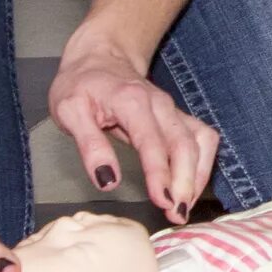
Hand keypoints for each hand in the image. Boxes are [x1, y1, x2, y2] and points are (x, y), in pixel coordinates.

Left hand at [47, 41, 219, 220]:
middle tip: (177, 213)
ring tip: (185, 205)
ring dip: (198, 176)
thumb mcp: (69, 111)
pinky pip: (202, 140)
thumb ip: (89, 145)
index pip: (153, 143)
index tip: (163, 201)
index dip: (160, 174)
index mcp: (133, 102)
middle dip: (186, 182)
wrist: (100, 57)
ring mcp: (173, 111)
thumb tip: (107, 181)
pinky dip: (202, 165)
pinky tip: (190, 188)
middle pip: (186, 145)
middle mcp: (161, 105)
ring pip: (201, 142)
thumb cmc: (81, 85)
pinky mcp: (178, 118)